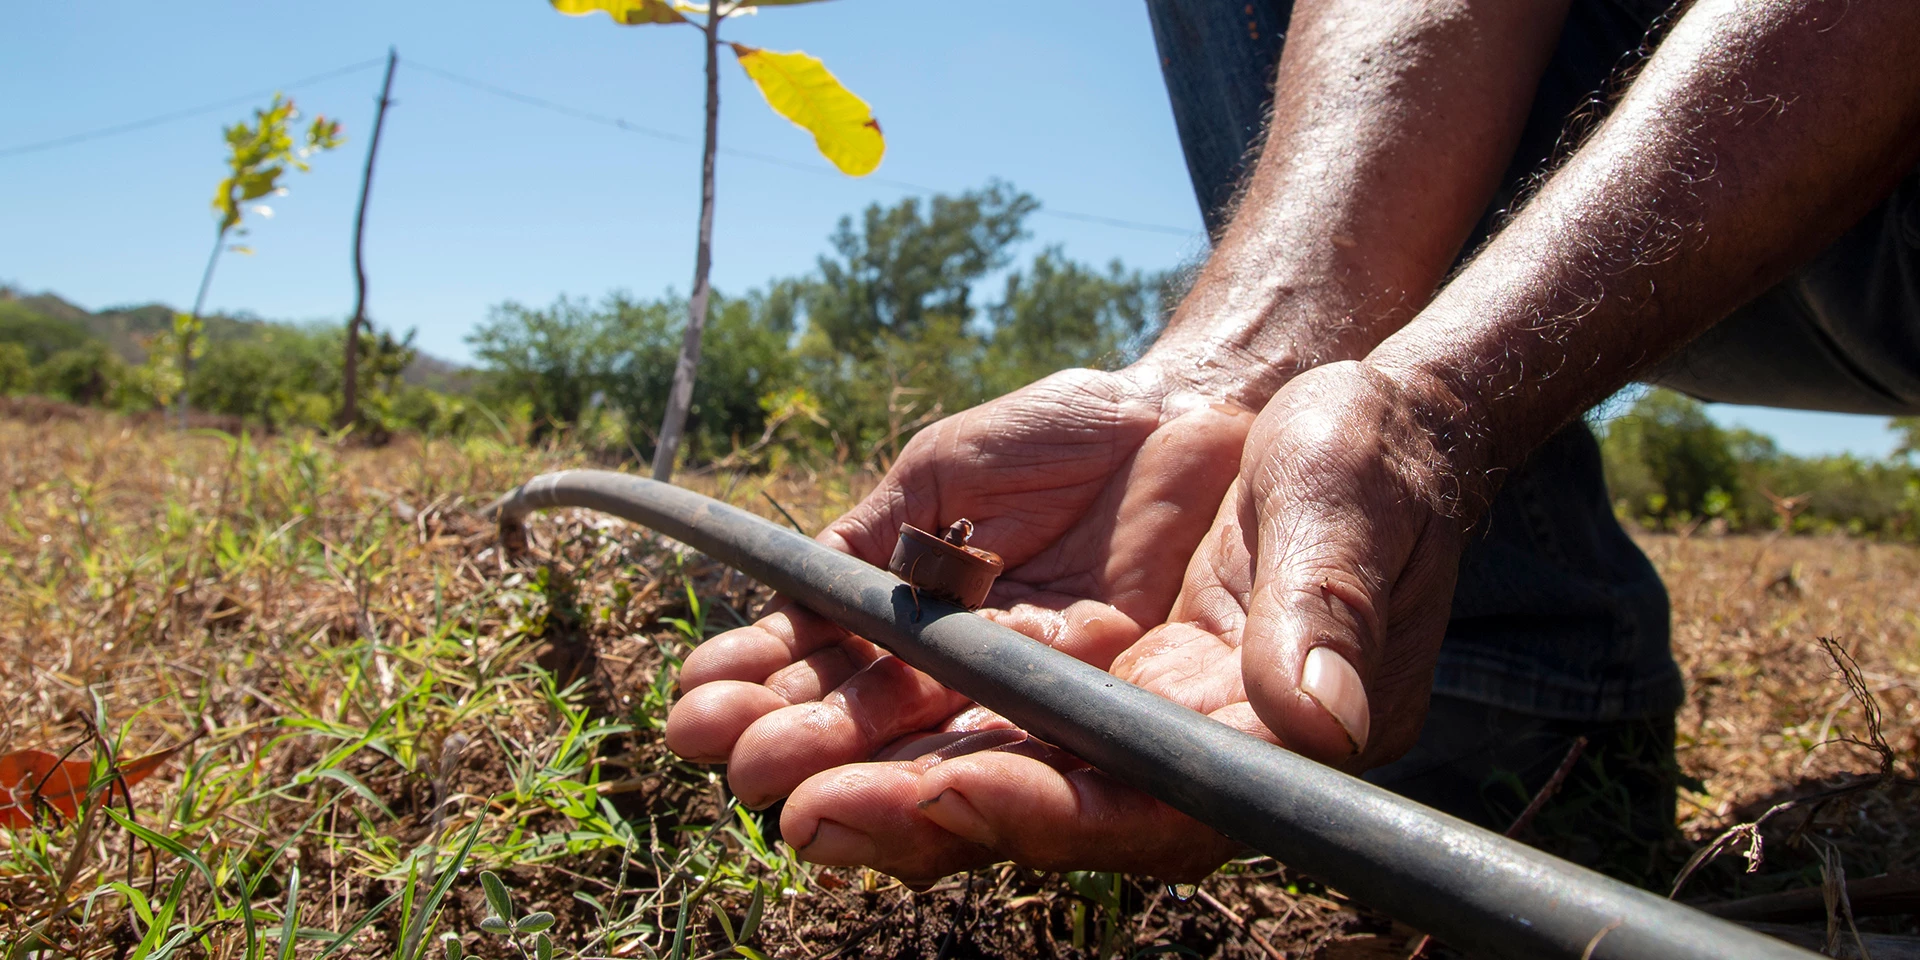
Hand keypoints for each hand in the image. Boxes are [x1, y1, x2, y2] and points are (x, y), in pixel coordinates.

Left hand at [751, 361, 1482, 881]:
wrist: (1283, 404)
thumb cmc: (1353, 471)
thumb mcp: (1349, 517)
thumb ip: (1325, 614)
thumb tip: (1315, 718)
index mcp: (1211, 739)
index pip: (1110, 802)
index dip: (1024, 805)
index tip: (940, 791)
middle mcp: (1105, 726)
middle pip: (983, 785)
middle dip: (876, 791)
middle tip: (775, 790)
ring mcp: (1033, 669)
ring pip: (913, 725)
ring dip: (811, 732)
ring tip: (706, 726)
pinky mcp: (979, 602)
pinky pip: (886, 641)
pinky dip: (805, 652)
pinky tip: (721, 667)